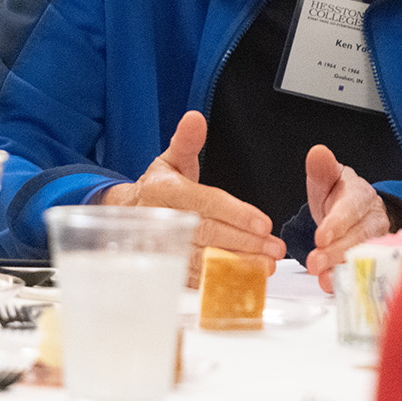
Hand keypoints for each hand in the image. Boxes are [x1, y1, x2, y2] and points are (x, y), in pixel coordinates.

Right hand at [100, 111, 282, 271]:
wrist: (127, 218)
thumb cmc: (157, 189)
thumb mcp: (169, 160)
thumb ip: (186, 141)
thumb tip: (195, 118)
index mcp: (167, 192)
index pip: (207, 203)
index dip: (236, 214)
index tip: (263, 223)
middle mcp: (165, 221)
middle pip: (209, 234)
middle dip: (245, 242)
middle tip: (274, 248)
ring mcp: (165, 248)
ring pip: (204, 260)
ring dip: (237, 264)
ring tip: (265, 265)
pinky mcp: (168, 268)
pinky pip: (195, 279)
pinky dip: (220, 282)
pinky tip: (244, 280)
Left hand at [303, 144, 397, 290]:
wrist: (354, 211)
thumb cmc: (338, 194)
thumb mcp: (327, 178)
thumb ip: (321, 169)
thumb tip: (317, 152)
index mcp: (361, 195)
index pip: (350, 209)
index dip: (337, 223)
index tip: (320, 236)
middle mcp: (374, 219)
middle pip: (358, 237)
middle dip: (336, 251)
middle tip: (314, 262)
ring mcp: (376, 241)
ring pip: (363, 256)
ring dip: (342, 268)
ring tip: (323, 279)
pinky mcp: (374, 259)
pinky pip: (364, 270)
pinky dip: (348, 279)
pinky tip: (332, 286)